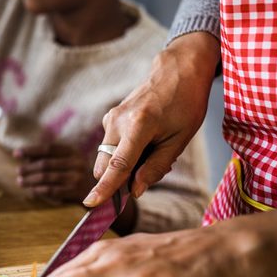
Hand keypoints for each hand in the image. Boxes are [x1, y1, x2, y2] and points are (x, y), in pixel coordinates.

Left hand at [14, 144, 95, 202]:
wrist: (105, 196)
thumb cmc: (80, 178)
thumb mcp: (70, 164)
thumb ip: (52, 159)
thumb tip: (26, 157)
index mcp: (74, 152)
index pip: (48, 148)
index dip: (31, 150)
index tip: (16, 153)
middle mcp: (76, 162)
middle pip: (45, 163)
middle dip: (28, 167)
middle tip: (18, 171)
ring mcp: (76, 177)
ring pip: (46, 177)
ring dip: (30, 180)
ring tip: (21, 181)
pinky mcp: (76, 191)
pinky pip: (52, 190)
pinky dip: (38, 190)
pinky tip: (31, 191)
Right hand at [84, 32, 220, 206]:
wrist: (176, 71)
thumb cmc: (185, 104)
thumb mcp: (180, 139)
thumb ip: (156, 166)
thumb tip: (136, 190)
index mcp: (139, 126)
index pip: (117, 165)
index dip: (105, 188)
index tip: (90, 204)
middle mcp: (118, 122)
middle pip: (105, 166)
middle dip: (119, 180)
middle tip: (148, 174)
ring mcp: (110, 119)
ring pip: (107, 158)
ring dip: (123, 166)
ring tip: (152, 153)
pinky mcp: (109, 118)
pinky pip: (110, 147)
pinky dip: (123, 154)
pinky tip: (145, 143)